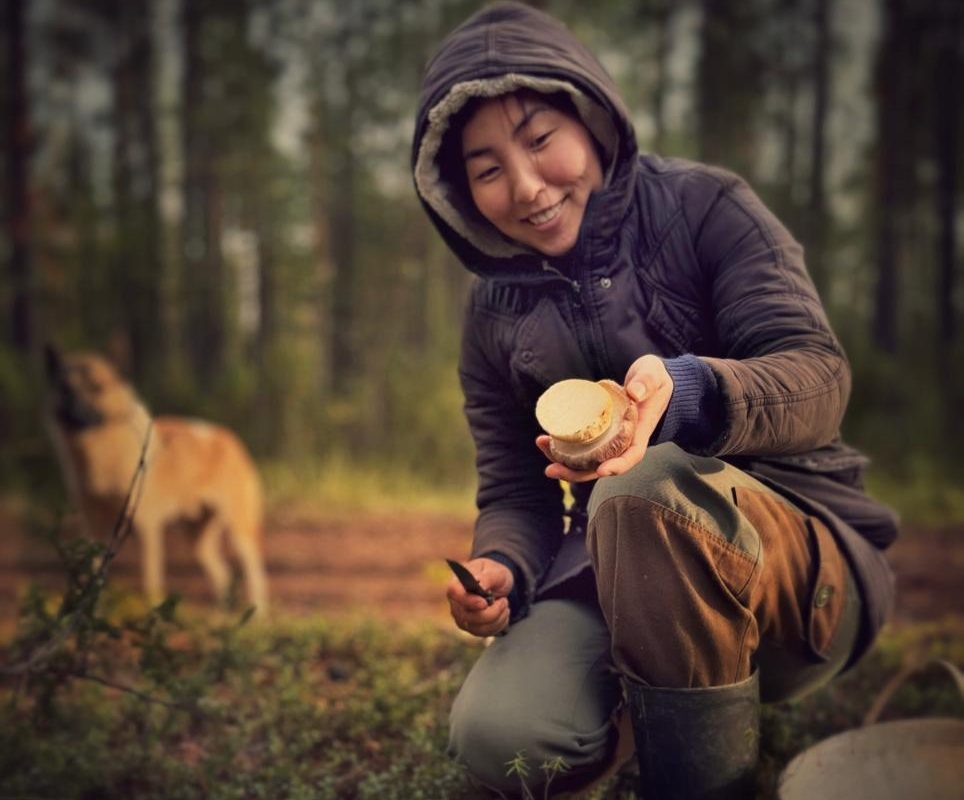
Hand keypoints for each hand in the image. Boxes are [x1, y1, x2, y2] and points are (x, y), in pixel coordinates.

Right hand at [446, 557, 512, 636]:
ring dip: (497, 618)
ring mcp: (462, 617)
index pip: (454, 593)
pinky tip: (503, 613)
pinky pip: (485, 633)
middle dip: (491, 612)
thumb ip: (487, 577)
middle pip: (467, 616)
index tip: (485, 603)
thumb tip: (480, 586)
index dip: (468, 601)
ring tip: (504, 605)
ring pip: (478, 628)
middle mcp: (456, 603)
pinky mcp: (472, 627)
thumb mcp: (495, 571)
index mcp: (458, 583)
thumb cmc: (493, 574)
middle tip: (504, 601)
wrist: (499, 583)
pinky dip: (499, 624)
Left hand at [537, 355, 673, 482]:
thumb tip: (633, 392)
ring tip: (541, 445)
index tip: (602, 470)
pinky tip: (545, 438)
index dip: (618, 466)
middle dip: (576, 472)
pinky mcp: (596, 431)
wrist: (650, 381)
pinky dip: (562, 445)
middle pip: (600, 466)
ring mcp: (607, 439)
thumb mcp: (654, 375)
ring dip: (562, 460)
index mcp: (639, 434)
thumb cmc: (655, 379)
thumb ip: (646, 381)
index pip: (631, 456)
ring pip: (585, 458)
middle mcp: (621, 442)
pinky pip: (579, 444)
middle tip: (551, 469)